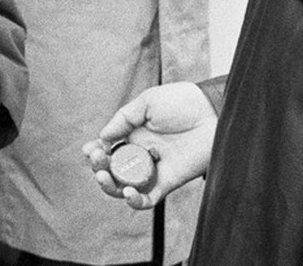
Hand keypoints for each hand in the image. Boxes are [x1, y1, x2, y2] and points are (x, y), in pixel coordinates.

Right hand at [81, 82, 217, 208]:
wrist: (212, 112)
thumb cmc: (183, 103)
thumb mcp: (148, 102)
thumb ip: (124, 118)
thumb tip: (102, 136)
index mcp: (133, 134)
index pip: (108, 148)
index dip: (96, 152)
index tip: (90, 150)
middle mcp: (140, 154)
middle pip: (112, 170)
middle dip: (99, 168)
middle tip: (99, 160)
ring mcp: (152, 170)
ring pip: (124, 187)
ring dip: (110, 186)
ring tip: (104, 177)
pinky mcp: (167, 182)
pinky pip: (148, 198)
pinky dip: (135, 201)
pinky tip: (127, 193)